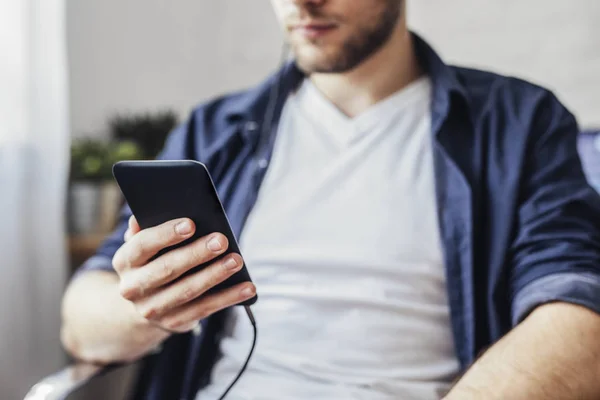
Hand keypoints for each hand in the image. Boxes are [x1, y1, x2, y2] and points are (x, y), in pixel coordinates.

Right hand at [113, 216, 255, 333]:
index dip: (166, 234)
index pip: (142, 245)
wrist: (142, 305)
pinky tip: (248, 287)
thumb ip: (145, 229)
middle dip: (196, 254)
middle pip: (167, 269)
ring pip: (188, 290)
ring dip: (215, 275)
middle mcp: (133, 288)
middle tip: (221, 240)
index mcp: (125, 261)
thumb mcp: (143, 246)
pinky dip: (228, 298)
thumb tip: (141, 215)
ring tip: (236, 260)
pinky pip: (205, 308)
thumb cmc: (151, 262)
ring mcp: (153, 309)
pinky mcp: (174, 322)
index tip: (191, 223)